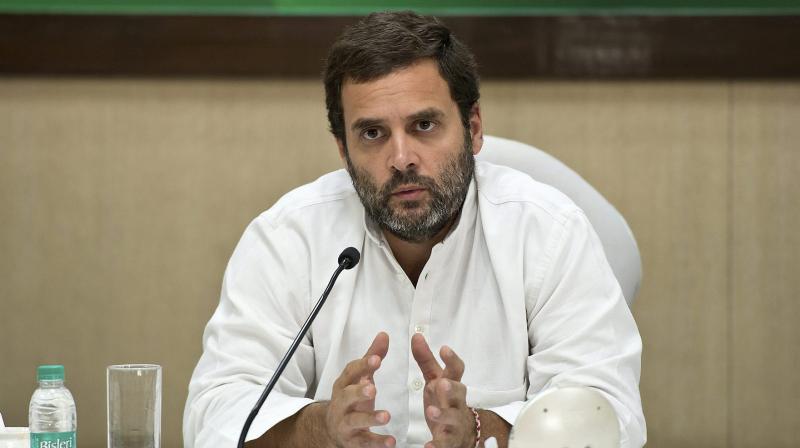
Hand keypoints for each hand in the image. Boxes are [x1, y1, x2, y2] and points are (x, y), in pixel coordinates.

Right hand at [325, 332, 395, 447]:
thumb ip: (372, 357)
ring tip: (386, 416)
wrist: (331, 429)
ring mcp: (345, 422)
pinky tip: (391, 441)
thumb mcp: (360, 377)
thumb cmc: (351, 399)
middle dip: (358, 392)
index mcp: (344, 385)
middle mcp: (342, 403)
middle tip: (372, 389)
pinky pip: (364, 442)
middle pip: (347, 396)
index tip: (377, 359)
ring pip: (355, 420)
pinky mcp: (352, 440)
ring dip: (370, 418)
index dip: (363, 365)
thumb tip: (384, 335)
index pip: (351, 372)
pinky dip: (377, 443)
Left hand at [411, 333, 475, 447]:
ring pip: (452, 418)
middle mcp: (456, 402)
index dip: (452, 359)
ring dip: (443, 415)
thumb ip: (425, 359)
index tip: (444, 348)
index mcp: (451, 384)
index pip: (456, 370)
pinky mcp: (449, 440)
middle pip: (458, 393)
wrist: (462, 433)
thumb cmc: (445, 401)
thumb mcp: (435, 380)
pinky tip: (428, 447)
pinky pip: (444, 443)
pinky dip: (437, 445)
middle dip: (451, 389)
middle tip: (442, 384)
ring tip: (431, 413)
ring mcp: (454, 422)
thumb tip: (416, 335)